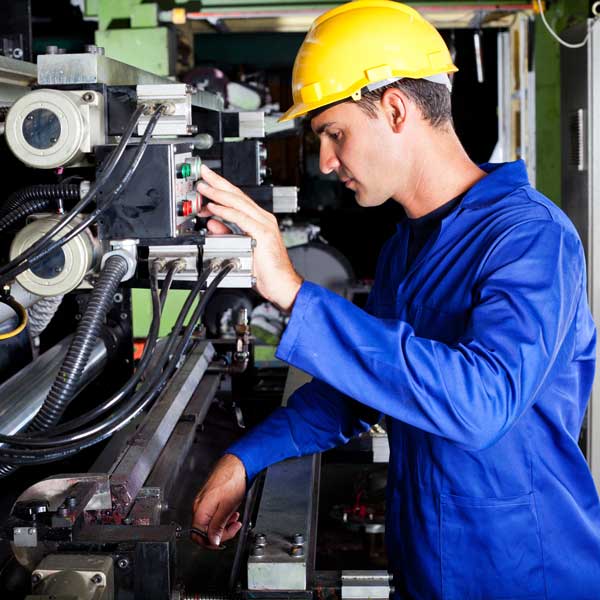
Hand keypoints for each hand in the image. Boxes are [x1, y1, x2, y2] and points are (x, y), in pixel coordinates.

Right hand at [191, 453, 245, 548]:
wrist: (237, 463)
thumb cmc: (232, 480)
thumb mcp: (227, 507)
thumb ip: (218, 526)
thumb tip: (213, 541)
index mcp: (200, 509)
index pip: (197, 535)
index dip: (210, 542)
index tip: (221, 541)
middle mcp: (199, 506)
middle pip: (204, 530)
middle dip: (220, 532)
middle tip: (233, 528)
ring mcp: (204, 501)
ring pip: (210, 522)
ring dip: (223, 524)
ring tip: (234, 519)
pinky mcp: (211, 498)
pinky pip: (213, 513)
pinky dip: (223, 516)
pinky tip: (231, 512)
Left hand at [197, 165, 302, 311]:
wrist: (282, 285)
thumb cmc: (266, 271)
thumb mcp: (239, 248)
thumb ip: (226, 233)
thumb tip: (211, 222)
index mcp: (259, 221)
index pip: (237, 199)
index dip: (221, 188)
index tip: (206, 181)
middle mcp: (263, 219)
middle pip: (237, 195)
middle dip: (218, 182)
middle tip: (203, 172)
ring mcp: (265, 225)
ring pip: (239, 203)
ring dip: (219, 194)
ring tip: (204, 187)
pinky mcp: (263, 234)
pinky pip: (241, 219)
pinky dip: (226, 212)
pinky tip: (214, 207)